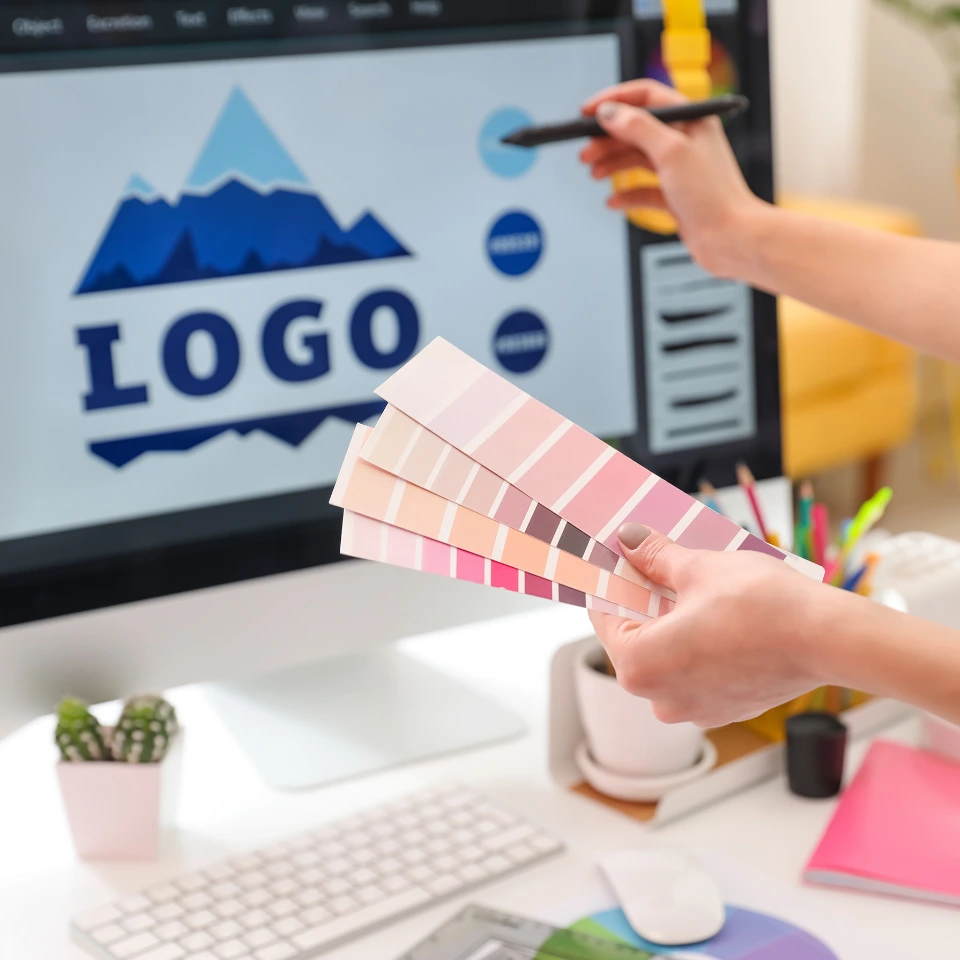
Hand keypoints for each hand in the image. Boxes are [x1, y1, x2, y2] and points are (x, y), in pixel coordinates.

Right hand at [580, 80, 764, 275]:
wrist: (731, 239)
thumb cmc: (713, 195)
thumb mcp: (671, 152)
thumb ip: (637, 128)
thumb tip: (610, 113)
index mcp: (691, 120)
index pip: (646, 98)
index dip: (614, 102)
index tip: (588, 112)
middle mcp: (685, 141)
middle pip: (636, 131)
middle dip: (607, 140)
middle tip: (585, 152)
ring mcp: (679, 170)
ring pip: (637, 160)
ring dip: (612, 165)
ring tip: (593, 174)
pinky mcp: (675, 197)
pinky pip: (643, 191)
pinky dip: (626, 194)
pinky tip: (613, 201)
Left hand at [589, 524, 833, 727]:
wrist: (829, 639)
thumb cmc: (762, 606)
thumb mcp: (697, 568)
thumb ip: (655, 556)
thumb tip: (630, 541)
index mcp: (638, 665)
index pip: (605, 616)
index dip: (612, 581)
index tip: (616, 559)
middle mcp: (660, 697)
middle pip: (635, 637)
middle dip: (643, 600)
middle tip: (652, 561)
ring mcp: (694, 709)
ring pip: (667, 656)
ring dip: (672, 622)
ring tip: (687, 583)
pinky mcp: (725, 708)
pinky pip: (696, 671)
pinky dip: (697, 644)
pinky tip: (713, 613)